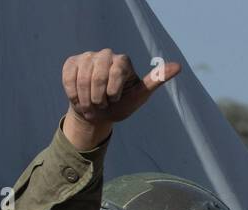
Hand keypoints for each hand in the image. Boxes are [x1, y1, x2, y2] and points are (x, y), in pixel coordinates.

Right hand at [61, 49, 180, 148]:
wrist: (97, 115)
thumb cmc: (121, 106)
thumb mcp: (140, 96)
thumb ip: (156, 81)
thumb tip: (178, 66)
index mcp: (123, 61)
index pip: (117, 67)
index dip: (113, 88)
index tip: (115, 99)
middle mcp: (105, 55)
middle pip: (98, 72)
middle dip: (98, 95)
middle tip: (102, 104)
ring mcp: (87, 57)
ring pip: (82, 75)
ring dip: (86, 97)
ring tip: (92, 104)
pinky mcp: (72, 63)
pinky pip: (69, 77)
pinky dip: (73, 93)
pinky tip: (79, 98)